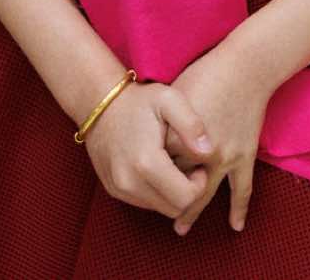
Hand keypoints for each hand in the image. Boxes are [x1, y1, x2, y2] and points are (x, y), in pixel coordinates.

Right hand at [83, 81, 212, 219]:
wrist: (100, 105)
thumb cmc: (140, 101)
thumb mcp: (170, 100)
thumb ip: (192, 125)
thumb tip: (208, 152)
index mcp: (146, 162)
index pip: (185, 198)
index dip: (200, 184)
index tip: (199, 165)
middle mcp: (129, 182)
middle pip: (174, 209)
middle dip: (188, 192)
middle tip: (190, 167)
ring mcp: (119, 189)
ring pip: (159, 209)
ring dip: (172, 194)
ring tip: (175, 165)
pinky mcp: (114, 190)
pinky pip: (144, 202)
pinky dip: (157, 192)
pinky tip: (160, 169)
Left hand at [166, 39, 275, 235]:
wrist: (245, 66)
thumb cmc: (205, 74)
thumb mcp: (172, 97)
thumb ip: (161, 126)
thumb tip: (151, 144)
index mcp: (176, 138)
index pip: (156, 166)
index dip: (148, 170)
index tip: (141, 175)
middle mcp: (199, 153)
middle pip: (175, 185)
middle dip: (163, 199)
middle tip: (153, 209)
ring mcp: (224, 157)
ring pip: (204, 194)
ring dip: (191, 212)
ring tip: (181, 228)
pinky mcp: (244, 155)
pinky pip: (242, 188)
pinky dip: (239, 208)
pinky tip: (236, 225)